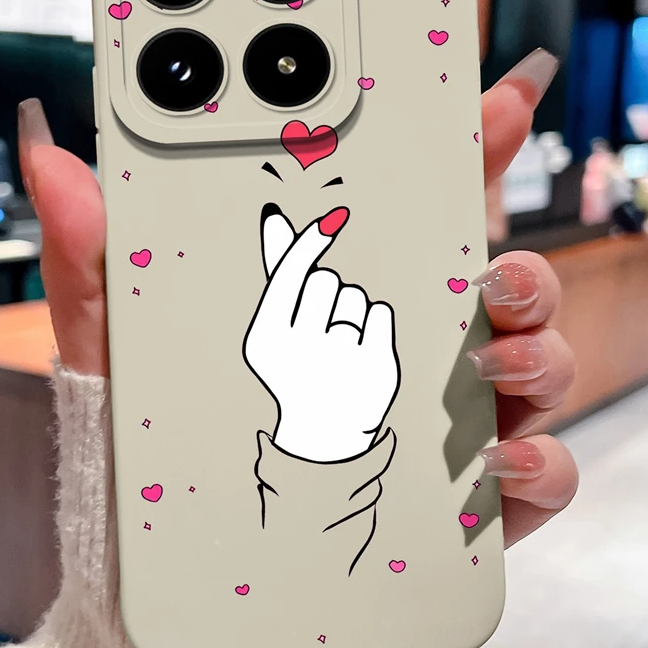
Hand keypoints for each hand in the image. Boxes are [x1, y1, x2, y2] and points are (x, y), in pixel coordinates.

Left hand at [19, 46, 576, 547]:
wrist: (181, 596)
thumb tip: (47, 151)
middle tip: (493, 274)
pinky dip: (541, 463)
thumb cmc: (157, 458)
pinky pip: (535, 476)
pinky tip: (503, 463)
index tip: (500, 98)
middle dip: (522, 266)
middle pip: (502, 284)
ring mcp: (443, 427)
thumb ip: (93, 251)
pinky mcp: (464, 507)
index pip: (419, 212)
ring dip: (537, 353)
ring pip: (534, 365)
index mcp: (343, 302)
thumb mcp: (119, 347)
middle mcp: (407, 353)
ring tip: (489, 367)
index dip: (467, 150)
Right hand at [244, 204, 398, 462]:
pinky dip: (373, 324)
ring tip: (341, 344)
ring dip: (350, 311)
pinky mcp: (375, 366)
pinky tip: (362, 349)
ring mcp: (341, 359)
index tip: (331, 221)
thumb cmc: (297, 365)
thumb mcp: (276, 325)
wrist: (325, 430)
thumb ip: (278, 271)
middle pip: (326, 281)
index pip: (291, 273)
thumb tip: (274, 216)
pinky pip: (379, 312)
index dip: (309, 243)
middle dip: (327, 294)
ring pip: (355, 296)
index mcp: (268, 338)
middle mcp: (301, 349)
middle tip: (321, 328)